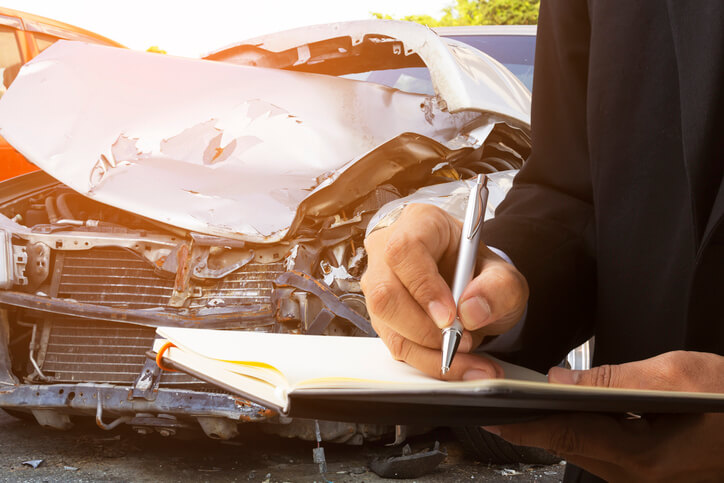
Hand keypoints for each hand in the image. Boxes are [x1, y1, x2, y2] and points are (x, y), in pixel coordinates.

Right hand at [361, 203, 528, 379]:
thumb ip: (498, 288)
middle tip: (462, 341)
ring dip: (430, 352)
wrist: (474, 288)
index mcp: (419, 223)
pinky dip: (429, 362)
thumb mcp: (505, 276)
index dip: (423, 287)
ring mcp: (379, 284)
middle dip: (424, 329)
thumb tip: (470, 311)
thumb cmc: (481, 272)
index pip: (404, 250)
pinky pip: (396, 345)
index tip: (450, 316)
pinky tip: (460, 365)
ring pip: (387, 325)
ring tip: (471, 359)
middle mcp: (388, 250)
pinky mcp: (382, 316)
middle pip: (385, 293)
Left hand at [484, 351, 723, 480]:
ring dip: (557, 428)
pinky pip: (604, 456)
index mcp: (645, 454)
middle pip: (570, 446)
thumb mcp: (679, 375)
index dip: (524, 423)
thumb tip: (563, 381)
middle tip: (500, 402)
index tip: (492, 413)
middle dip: (533, 424)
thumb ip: (615, 378)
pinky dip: (583, 434)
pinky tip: (575, 414)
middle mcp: (641, 477)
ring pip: (585, 453)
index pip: (567, 434)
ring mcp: (647, 481)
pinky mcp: (652, 475)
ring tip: (528, 403)